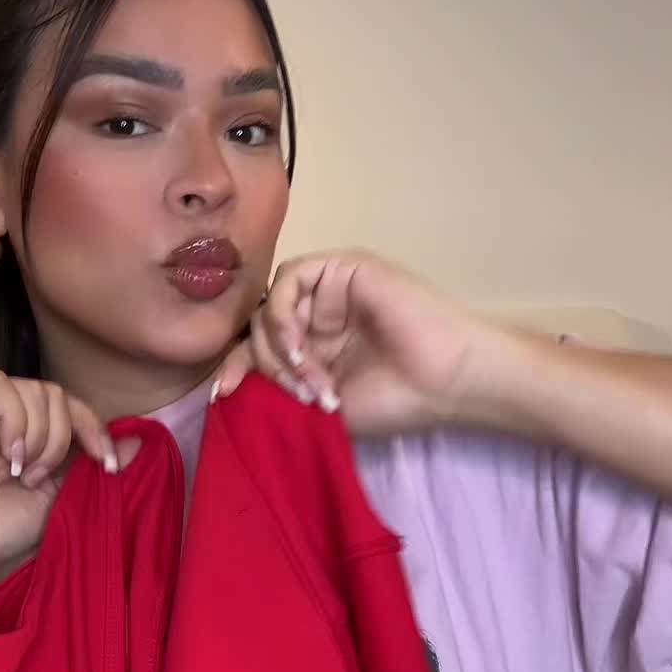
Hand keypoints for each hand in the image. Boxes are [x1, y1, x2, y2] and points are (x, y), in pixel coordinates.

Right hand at [0, 372, 140, 600]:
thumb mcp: (58, 495)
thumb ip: (91, 464)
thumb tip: (140, 441)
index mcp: (20, 425)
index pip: (69, 404)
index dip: (92, 428)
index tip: (105, 466)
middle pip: (54, 393)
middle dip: (61, 439)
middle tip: (37, 479)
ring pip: (31, 389)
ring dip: (39, 438)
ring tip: (17, 475)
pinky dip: (14, 424)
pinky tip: (6, 459)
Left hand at [213, 252, 510, 438]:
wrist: (446, 381)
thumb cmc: (397, 400)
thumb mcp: (323, 403)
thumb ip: (281, 389)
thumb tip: (229, 385)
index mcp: (315, 347)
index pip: (259, 347)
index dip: (238, 368)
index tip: (224, 395)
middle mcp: (319, 315)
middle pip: (261, 327)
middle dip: (268, 366)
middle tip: (300, 394)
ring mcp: (331, 290)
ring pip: (272, 305)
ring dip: (279, 346)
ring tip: (308, 377)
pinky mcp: (344, 267)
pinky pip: (290, 280)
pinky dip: (285, 314)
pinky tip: (300, 345)